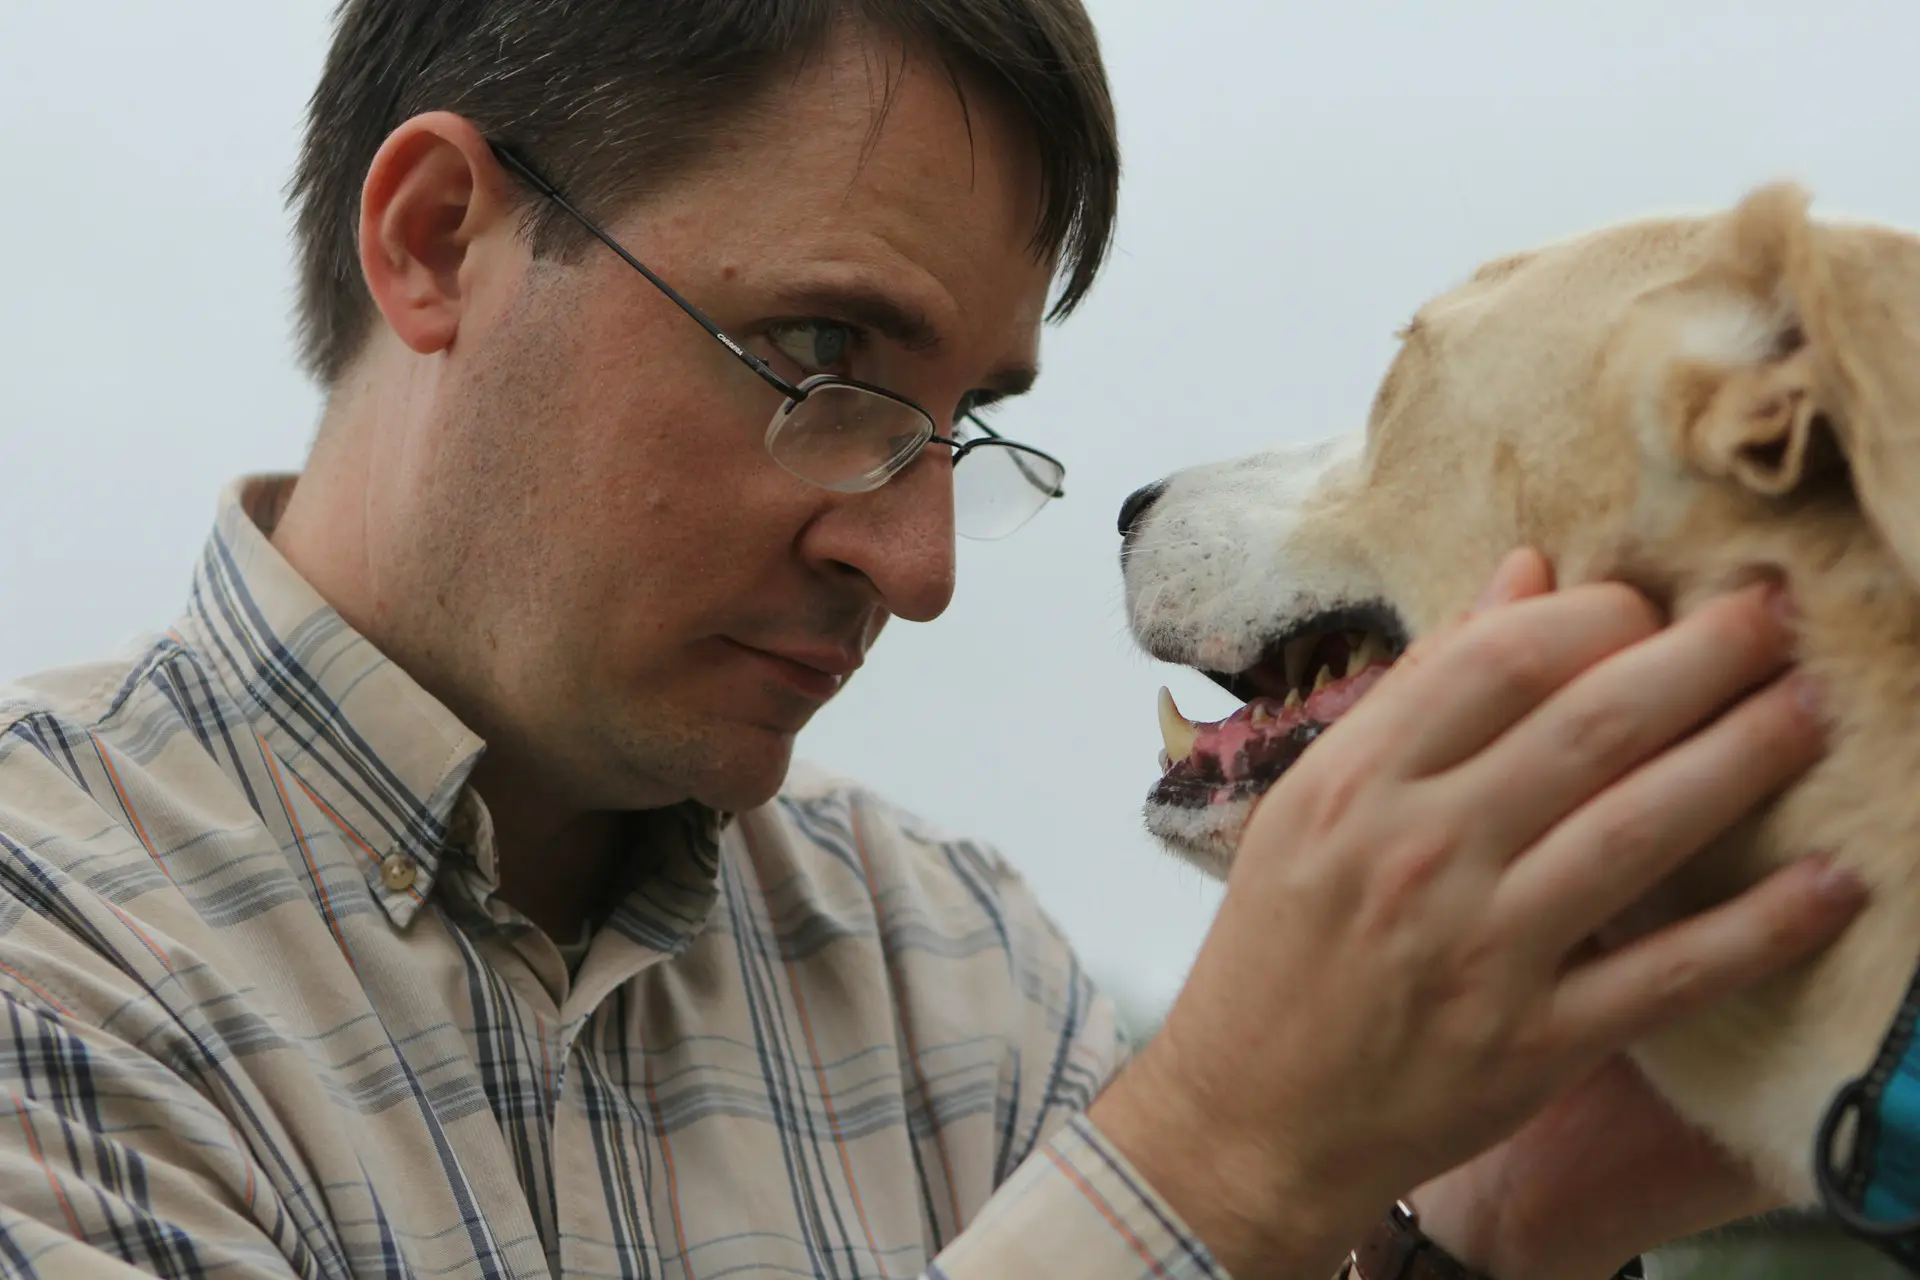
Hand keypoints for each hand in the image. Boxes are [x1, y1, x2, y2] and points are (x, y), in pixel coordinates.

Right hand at [1089, 549, 1865, 1279]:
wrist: (1250, 1117)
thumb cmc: (1279, 949)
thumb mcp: (1317, 803)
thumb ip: (1421, 690)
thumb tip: (1527, 577)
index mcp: (1356, 783)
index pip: (1498, 659)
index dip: (1597, 615)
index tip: (1651, 606)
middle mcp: (1418, 856)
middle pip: (1587, 726)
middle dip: (1700, 659)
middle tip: (1776, 619)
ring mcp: (1480, 953)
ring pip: (1637, 830)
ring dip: (1743, 759)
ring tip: (1812, 712)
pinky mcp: (1534, 1046)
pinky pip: (1667, 974)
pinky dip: (1757, 928)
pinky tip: (1830, 883)